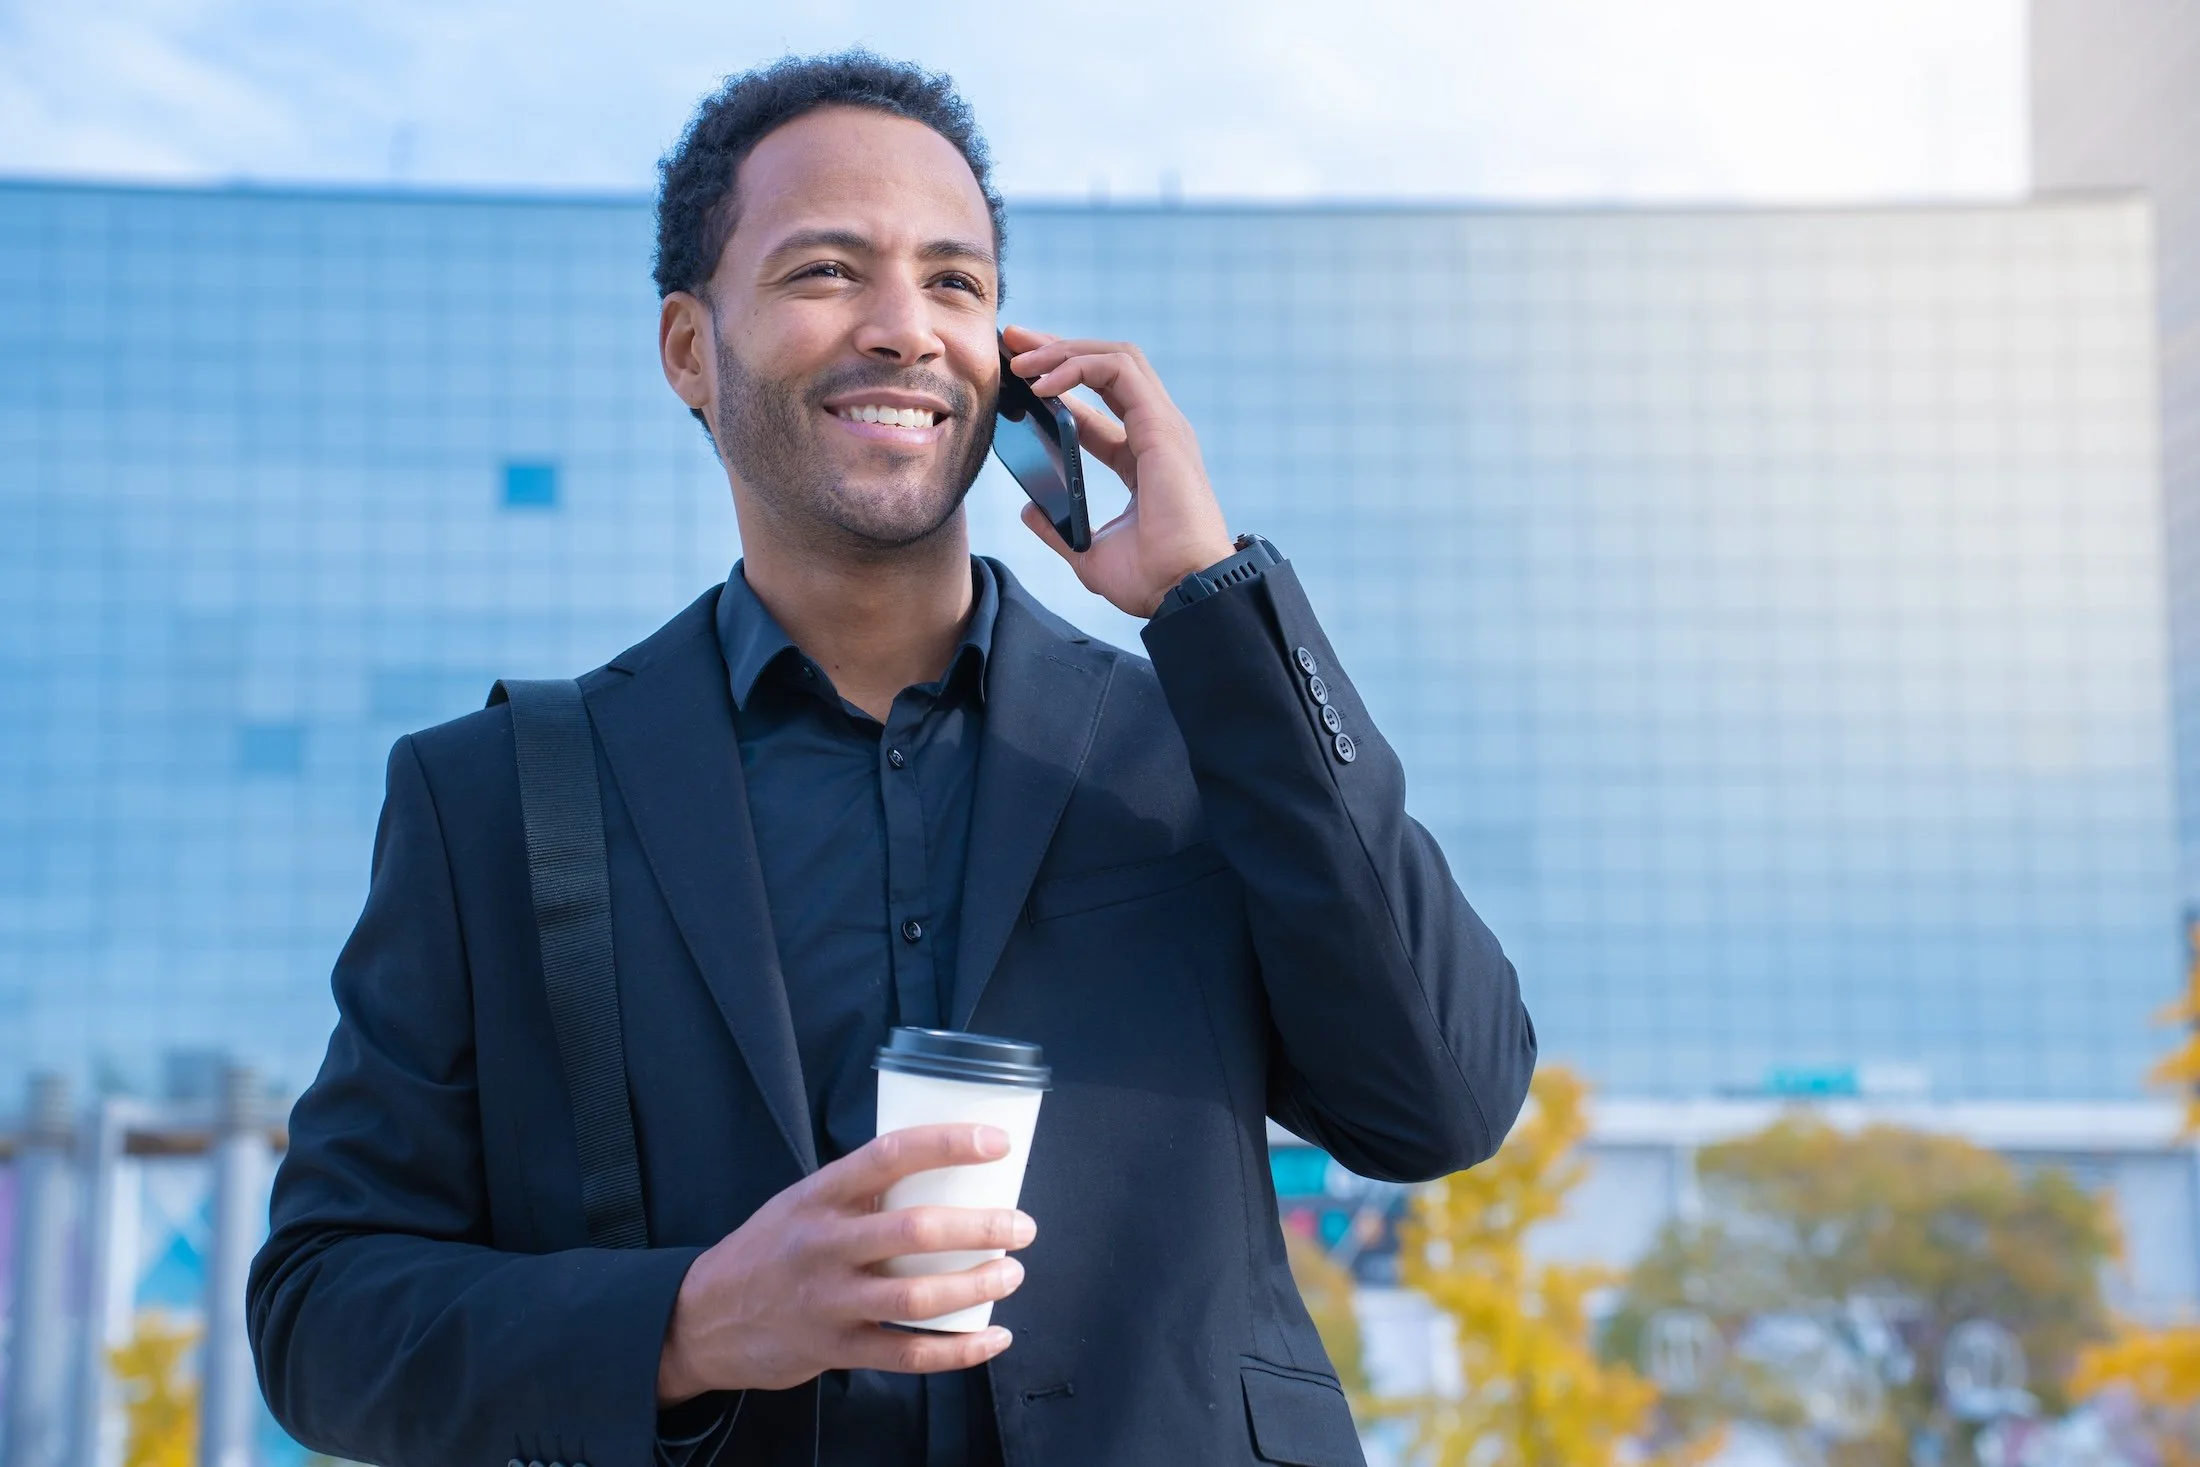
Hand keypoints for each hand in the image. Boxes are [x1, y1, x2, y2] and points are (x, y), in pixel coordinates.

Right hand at [656, 1124, 1036, 1402]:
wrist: (703, 1318)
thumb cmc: (769, 1250)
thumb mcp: (802, 1202)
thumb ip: (860, 1190)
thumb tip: (941, 1170)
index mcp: (819, 1195)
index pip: (890, 1155)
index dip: (948, 1144)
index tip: (996, 1142)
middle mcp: (824, 1245)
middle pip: (914, 1231)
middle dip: (981, 1227)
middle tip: (1021, 1224)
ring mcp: (829, 1301)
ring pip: (917, 1296)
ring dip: (977, 1285)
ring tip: (1012, 1273)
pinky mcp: (835, 1350)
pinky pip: (908, 1353)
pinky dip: (960, 1350)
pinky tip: (993, 1337)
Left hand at [1002, 324, 1233, 617]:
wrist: (1185, 594)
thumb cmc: (1151, 581)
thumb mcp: (1088, 552)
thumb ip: (1057, 528)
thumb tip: (1029, 510)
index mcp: (1142, 458)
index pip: (1097, 405)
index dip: (1059, 383)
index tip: (1016, 374)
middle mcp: (1155, 433)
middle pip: (1105, 369)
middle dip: (1057, 348)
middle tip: (1011, 342)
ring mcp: (1163, 426)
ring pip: (1114, 358)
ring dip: (1063, 351)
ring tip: (1021, 361)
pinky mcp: (1162, 427)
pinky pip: (1118, 371)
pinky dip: (1078, 367)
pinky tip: (1043, 384)